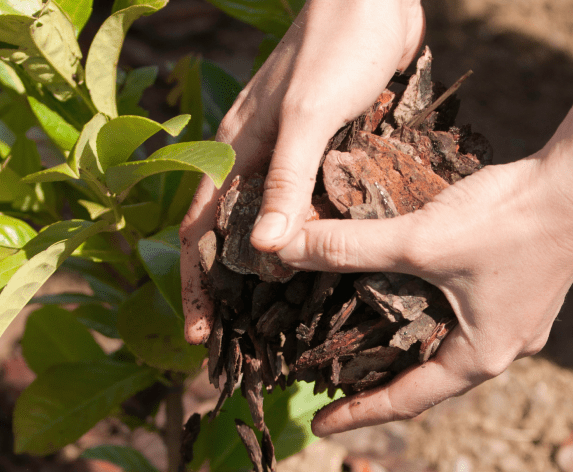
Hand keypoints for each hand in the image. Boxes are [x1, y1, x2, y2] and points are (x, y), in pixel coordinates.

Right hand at [180, 0, 424, 342]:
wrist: (375, 1)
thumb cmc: (335, 49)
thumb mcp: (306, 117)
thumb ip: (285, 179)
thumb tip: (263, 251)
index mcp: (235, 149)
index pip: (201, 230)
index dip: (197, 284)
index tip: (202, 333)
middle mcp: (259, 158)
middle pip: (235, 235)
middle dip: (234, 287)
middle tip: (248, 338)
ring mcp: (294, 156)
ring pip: (276, 223)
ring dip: (279, 265)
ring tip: (291, 314)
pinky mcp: (327, 152)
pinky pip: (314, 205)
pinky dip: (317, 235)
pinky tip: (335, 261)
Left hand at [274, 73, 572, 435]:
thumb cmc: (509, 221)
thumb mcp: (421, 240)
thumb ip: (351, 247)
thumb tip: (284, 247)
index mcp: (482, 356)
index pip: (408, 400)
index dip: (360, 414)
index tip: (321, 425)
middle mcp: (503, 346)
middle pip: (430, 378)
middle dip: (382, 381)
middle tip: (336, 382)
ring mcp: (515, 318)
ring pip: (447, 344)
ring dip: (406, 344)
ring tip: (364, 340)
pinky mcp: (518, 288)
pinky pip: (463, 314)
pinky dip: (428, 311)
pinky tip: (407, 290)